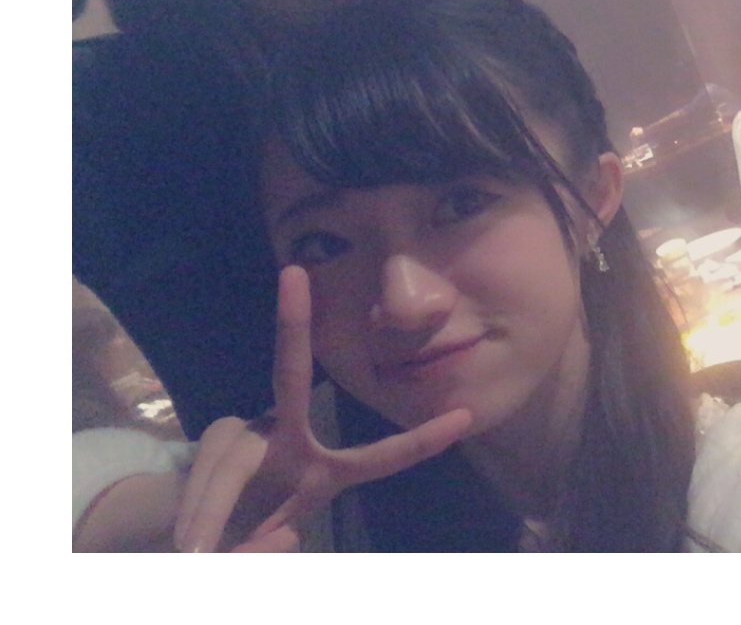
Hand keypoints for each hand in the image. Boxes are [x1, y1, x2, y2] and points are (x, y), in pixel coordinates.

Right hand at [173, 265, 472, 551]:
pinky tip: (194, 546)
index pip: (381, 457)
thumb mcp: (277, 538)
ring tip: (198, 551)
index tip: (465, 417)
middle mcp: (283, 435)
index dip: (422, 441)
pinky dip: (203, 523)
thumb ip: (279, 543)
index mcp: (323, 467)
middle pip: (289, 375)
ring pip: (230, 463)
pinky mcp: (208, 445)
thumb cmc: (252, 530)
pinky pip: (208, 485)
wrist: (191, 539)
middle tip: (294, 273)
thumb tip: (283, 537)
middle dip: (293, 325)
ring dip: (213, 514)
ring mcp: (240, 435)